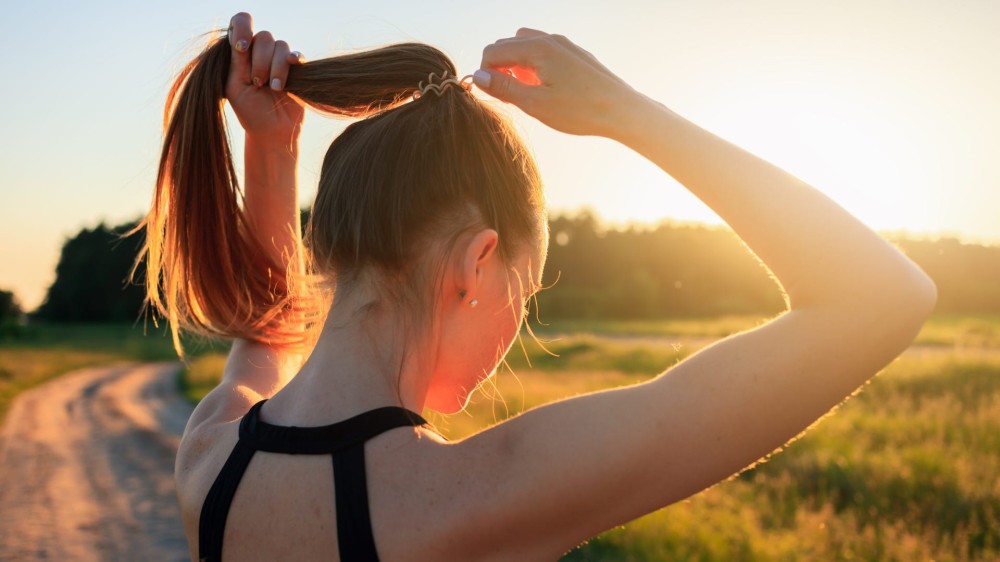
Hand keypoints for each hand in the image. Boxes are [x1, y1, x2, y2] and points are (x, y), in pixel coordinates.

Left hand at [226, 12, 305, 142]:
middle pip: (263, 37)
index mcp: (242, 55)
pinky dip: (295, 59)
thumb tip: (240, 39)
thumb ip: (237, 62)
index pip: (241, 25)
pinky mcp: (296, 70)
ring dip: (277, 68)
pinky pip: (297, 55)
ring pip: (281, 46)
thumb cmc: (251, 113)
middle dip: (261, 61)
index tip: (241, 49)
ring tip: (275, 89)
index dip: (242, 29)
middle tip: (258, 83)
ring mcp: (279, 61)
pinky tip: (294, 68)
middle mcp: (260, 53)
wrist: (274, 132)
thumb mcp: (236, 87)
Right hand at [474, 29, 642, 138]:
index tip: (491, 95)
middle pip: (508, 44)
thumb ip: (504, 88)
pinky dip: (534, 65)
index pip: (493, 51)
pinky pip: (544, 52)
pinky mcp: (575, 55)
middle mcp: (550, 40)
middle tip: (506, 95)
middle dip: (499, 67)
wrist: (621, 110)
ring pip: (526, 45)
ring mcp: (564, 45)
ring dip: (516, 65)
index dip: (485, 73)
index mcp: (537, 49)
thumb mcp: (535, 103)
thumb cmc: (580, 110)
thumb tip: (478, 76)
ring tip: (524, 92)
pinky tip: (544, 88)